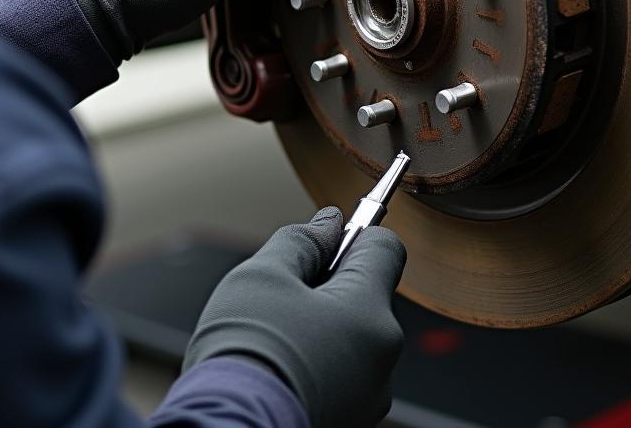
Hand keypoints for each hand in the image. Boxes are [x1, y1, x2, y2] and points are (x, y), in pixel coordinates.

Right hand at [183, 208, 406, 427]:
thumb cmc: (244, 356)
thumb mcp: (264, 275)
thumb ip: (302, 239)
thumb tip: (329, 223)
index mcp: (370, 314)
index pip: (386, 247)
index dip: (354, 234)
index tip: (322, 241)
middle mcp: (382, 358)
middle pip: (366, 293)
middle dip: (329, 283)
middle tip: (283, 294)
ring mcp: (368, 396)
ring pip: (352, 334)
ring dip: (322, 324)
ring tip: (276, 337)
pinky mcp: (350, 419)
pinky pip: (342, 371)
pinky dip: (318, 360)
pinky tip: (281, 367)